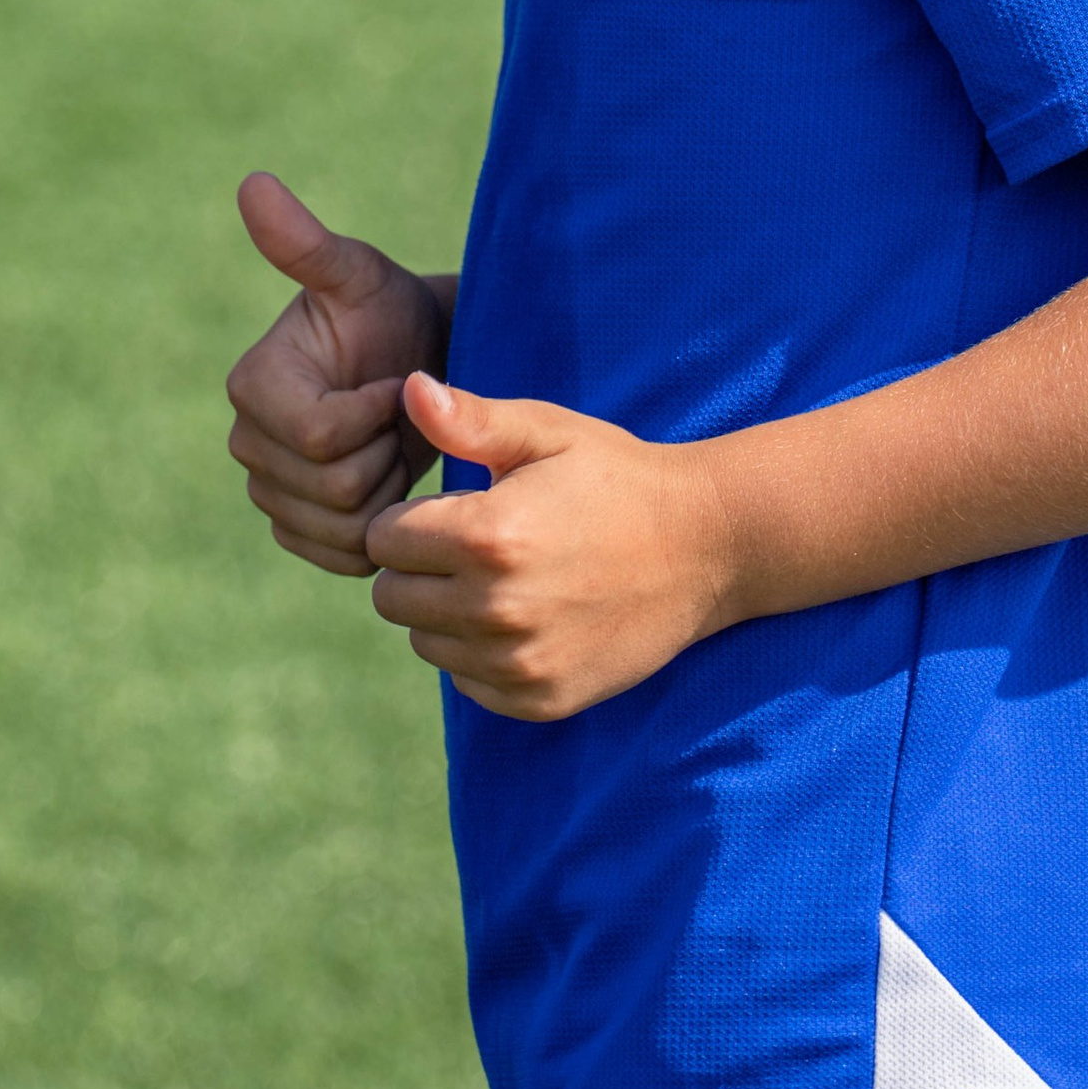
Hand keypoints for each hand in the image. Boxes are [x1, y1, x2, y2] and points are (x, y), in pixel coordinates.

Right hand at [227, 173, 448, 575]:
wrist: (419, 368)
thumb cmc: (393, 314)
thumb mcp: (359, 276)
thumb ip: (305, 243)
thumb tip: (252, 182)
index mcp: (253, 385)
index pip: (319, 436)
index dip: (375, 413)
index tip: (398, 381)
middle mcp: (247, 443)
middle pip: (334, 488)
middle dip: (386, 451)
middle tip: (401, 415)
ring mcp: (269, 493)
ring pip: (343, 527)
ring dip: (389, 489)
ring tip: (396, 444)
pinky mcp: (297, 532)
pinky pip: (342, 557)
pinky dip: (379, 529)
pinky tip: (389, 483)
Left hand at [366, 372, 738, 719]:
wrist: (705, 547)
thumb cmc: (616, 478)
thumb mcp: (547, 433)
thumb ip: (469, 419)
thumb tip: (408, 389)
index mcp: (486, 536)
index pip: (382, 540)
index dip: (410, 519)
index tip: (452, 510)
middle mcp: (495, 609)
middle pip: (391, 598)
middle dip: (419, 567)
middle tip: (472, 546)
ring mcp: (519, 662)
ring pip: (424, 642)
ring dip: (445, 613)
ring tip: (502, 579)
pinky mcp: (539, 699)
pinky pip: (466, 682)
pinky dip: (479, 654)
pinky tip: (525, 617)